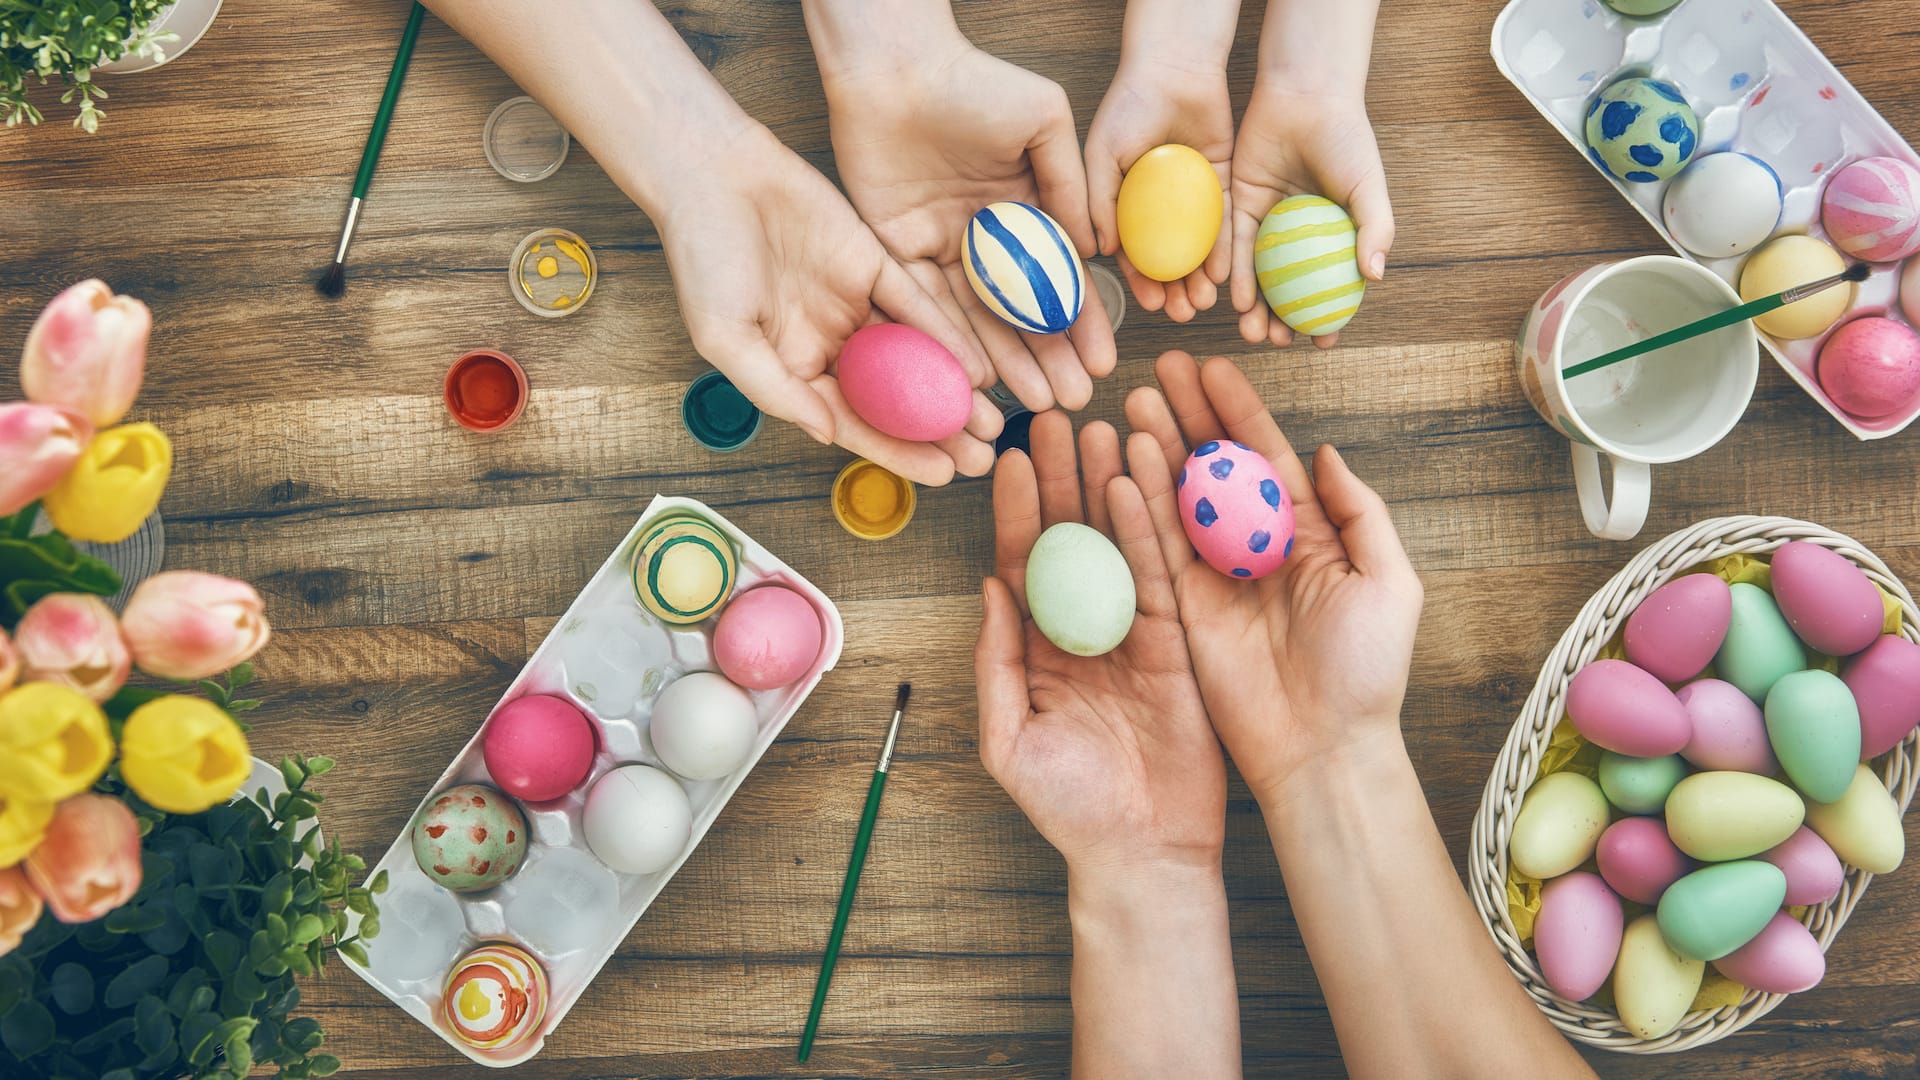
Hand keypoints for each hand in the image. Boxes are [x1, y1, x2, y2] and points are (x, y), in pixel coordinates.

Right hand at [655, 124, 1002, 485]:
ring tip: (995, 423)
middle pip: (893, 398)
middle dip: (939, 430)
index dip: (898, 452)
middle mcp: (830, 343)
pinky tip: (979, 365)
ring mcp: (855, 304)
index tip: (944, 476)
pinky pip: (918, 305)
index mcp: (794, 369)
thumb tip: (827, 435)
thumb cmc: (702, 259)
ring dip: (953, 390)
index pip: (854, 422)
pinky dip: (948, 334)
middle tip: (985, 457)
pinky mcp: (875, 262)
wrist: (710, 173)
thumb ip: (775, 389)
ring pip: (914, 357)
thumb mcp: (725, 337)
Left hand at [823, 40, 1115, 411]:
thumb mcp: (1044, 122)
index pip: (1059, 278)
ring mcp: (941, 246)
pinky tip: (982, 379)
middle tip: (1073, 402)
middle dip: (1049, 359)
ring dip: (1008, 364)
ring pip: (978, 319)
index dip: (1083, 323)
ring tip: (1039, 405)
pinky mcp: (896, 251)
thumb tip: (1094, 250)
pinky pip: (927, 306)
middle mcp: (984, 235)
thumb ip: (1070, 185)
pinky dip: (953, 343)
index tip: (1103, 363)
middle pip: (1021, 311)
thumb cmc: (974, 82)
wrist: (896, 69)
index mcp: (1023, 206)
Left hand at [974, 410, 1222, 876]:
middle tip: (1056, 419)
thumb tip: (988, 586)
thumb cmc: (1068, 806)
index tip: (1012, 458)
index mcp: (1039, 648)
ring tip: (1100, 427)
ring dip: (1106, 485)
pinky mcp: (1178, 641)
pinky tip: (1137, 482)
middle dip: (1062, 479)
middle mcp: (1084, 628)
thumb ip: (996, 661)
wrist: (1142, 851)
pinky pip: (1162, 574)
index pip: (1024, 564)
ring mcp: (1133, 631)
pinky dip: (1149, 528)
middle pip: (1071, 538)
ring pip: (1117, 542)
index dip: (1019, 510)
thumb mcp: (1009, 737)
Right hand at [1085, 57, 1234, 323]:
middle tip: (1182, 314)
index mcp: (1126, 203)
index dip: (1140, 282)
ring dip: (1199, 279)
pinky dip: (1224, 250)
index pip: (1133, 253)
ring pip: (1197, 249)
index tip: (1149, 304)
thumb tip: (1098, 251)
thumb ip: (1097, 200)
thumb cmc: (1128, 106)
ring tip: (1203, 303)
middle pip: (1167, 259)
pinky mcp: (1222, 182)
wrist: (1173, 69)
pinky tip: (1224, 274)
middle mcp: (1159, 207)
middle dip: (1174, 290)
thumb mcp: (1101, 154)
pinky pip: (1224, 223)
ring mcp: (1191, 197)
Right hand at [1122, 351, 1421, 801]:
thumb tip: (1326, 451)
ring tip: (1134, 402)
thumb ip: (1361, 514)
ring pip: (1180, 498)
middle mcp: (1256, 546)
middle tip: (1159, 370)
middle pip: (1215, 467)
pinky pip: (1157, 547)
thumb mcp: (1389, 584)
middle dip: (1188, 416)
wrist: (1323, 748)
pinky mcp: (1183, 608)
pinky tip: (1126, 462)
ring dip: (1157, 449)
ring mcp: (1216, 576)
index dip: (1239, 411)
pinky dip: (1140, 504)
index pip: (1266, 457)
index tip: (1211, 369)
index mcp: (1308, 534)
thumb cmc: (1367, 672)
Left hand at [1230, 86, 1392, 347]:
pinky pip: (1234, 247)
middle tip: (1278, 343)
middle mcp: (1297, 236)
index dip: (1328, 319)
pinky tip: (1234, 299)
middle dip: (1283, 323)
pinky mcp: (1237, 206)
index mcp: (1332, 235)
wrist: (1305, 96)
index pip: (1329, 288)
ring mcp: (1266, 223)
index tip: (1323, 344)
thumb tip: (1375, 278)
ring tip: (1252, 332)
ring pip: (1258, 276)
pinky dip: (1235, 274)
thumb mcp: (1368, 185)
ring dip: (1254, 308)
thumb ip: (1375, 229)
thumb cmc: (1346, 138)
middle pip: (1288, 291)